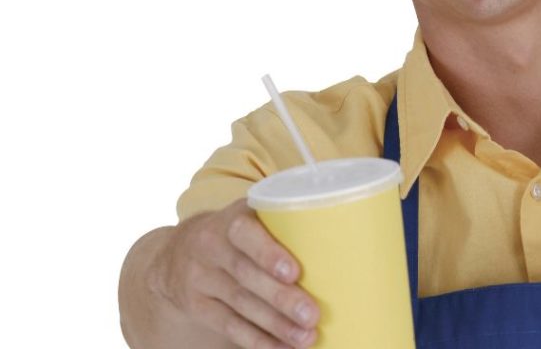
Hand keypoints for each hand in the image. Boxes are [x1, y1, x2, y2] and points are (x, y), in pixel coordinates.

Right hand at [152, 198, 318, 348]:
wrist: (179, 251)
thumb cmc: (240, 231)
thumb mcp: (254, 213)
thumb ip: (289, 219)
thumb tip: (351, 230)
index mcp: (230, 220)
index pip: (244, 234)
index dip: (268, 253)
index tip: (294, 273)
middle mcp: (211, 247)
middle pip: (246, 276)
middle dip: (281, 299)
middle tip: (312, 315)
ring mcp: (200, 278)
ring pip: (240, 304)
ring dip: (275, 325)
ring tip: (306, 338)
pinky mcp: (197, 306)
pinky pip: (228, 325)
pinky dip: (257, 340)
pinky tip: (282, 348)